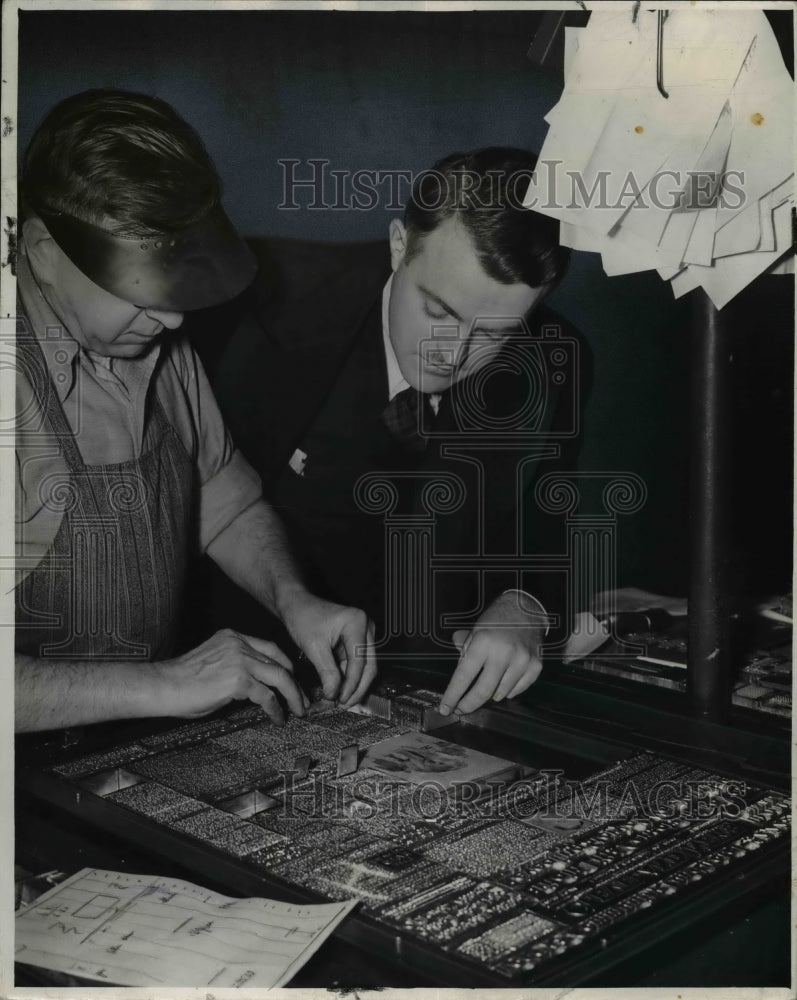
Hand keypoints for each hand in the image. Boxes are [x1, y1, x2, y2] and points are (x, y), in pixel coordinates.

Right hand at [162, 629, 307, 724]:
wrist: (162, 685)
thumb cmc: (181, 680)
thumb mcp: (213, 663)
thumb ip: (236, 667)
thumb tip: (256, 688)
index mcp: (232, 637)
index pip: (270, 648)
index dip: (285, 664)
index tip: (293, 679)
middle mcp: (239, 644)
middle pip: (279, 661)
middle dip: (295, 682)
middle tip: (303, 698)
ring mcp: (240, 660)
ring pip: (280, 677)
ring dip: (293, 696)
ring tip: (298, 710)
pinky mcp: (238, 680)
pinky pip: (267, 696)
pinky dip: (275, 708)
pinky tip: (277, 717)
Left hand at [279, 590, 376, 705]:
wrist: (296, 605)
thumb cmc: (303, 617)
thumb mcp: (313, 646)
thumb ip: (326, 671)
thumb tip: (334, 694)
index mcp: (357, 623)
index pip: (359, 661)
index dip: (351, 684)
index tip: (340, 699)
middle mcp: (366, 627)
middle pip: (369, 665)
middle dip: (357, 687)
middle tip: (344, 704)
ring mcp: (363, 634)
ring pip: (364, 667)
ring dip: (353, 685)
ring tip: (341, 701)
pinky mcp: (357, 641)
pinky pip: (356, 664)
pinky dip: (348, 678)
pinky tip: (340, 690)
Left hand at [439, 593, 543, 715]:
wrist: (525, 609)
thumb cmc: (496, 621)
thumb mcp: (474, 632)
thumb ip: (464, 655)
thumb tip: (456, 683)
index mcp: (483, 642)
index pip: (464, 676)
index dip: (452, 696)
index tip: (446, 708)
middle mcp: (503, 652)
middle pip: (483, 691)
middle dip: (468, 704)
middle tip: (460, 708)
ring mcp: (522, 660)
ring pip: (501, 694)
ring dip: (490, 694)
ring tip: (486, 683)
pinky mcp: (535, 666)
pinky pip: (517, 691)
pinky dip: (507, 690)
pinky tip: (503, 680)